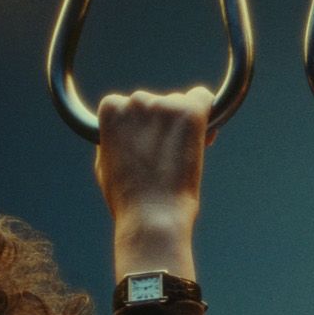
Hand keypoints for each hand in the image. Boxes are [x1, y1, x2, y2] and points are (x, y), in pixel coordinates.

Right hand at [95, 87, 213, 236]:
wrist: (153, 216)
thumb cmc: (128, 199)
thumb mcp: (105, 163)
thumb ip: (114, 138)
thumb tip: (123, 130)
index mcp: (111, 110)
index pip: (128, 104)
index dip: (141, 126)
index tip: (149, 145)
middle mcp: (135, 101)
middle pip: (155, 102)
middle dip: (164, 124)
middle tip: (170, 153)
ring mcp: (164, 105)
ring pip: (180, 103)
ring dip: (184, 124)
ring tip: (185, 155)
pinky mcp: (189, 113)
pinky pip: (204, 98)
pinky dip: (207, 111)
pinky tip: (205, 133)